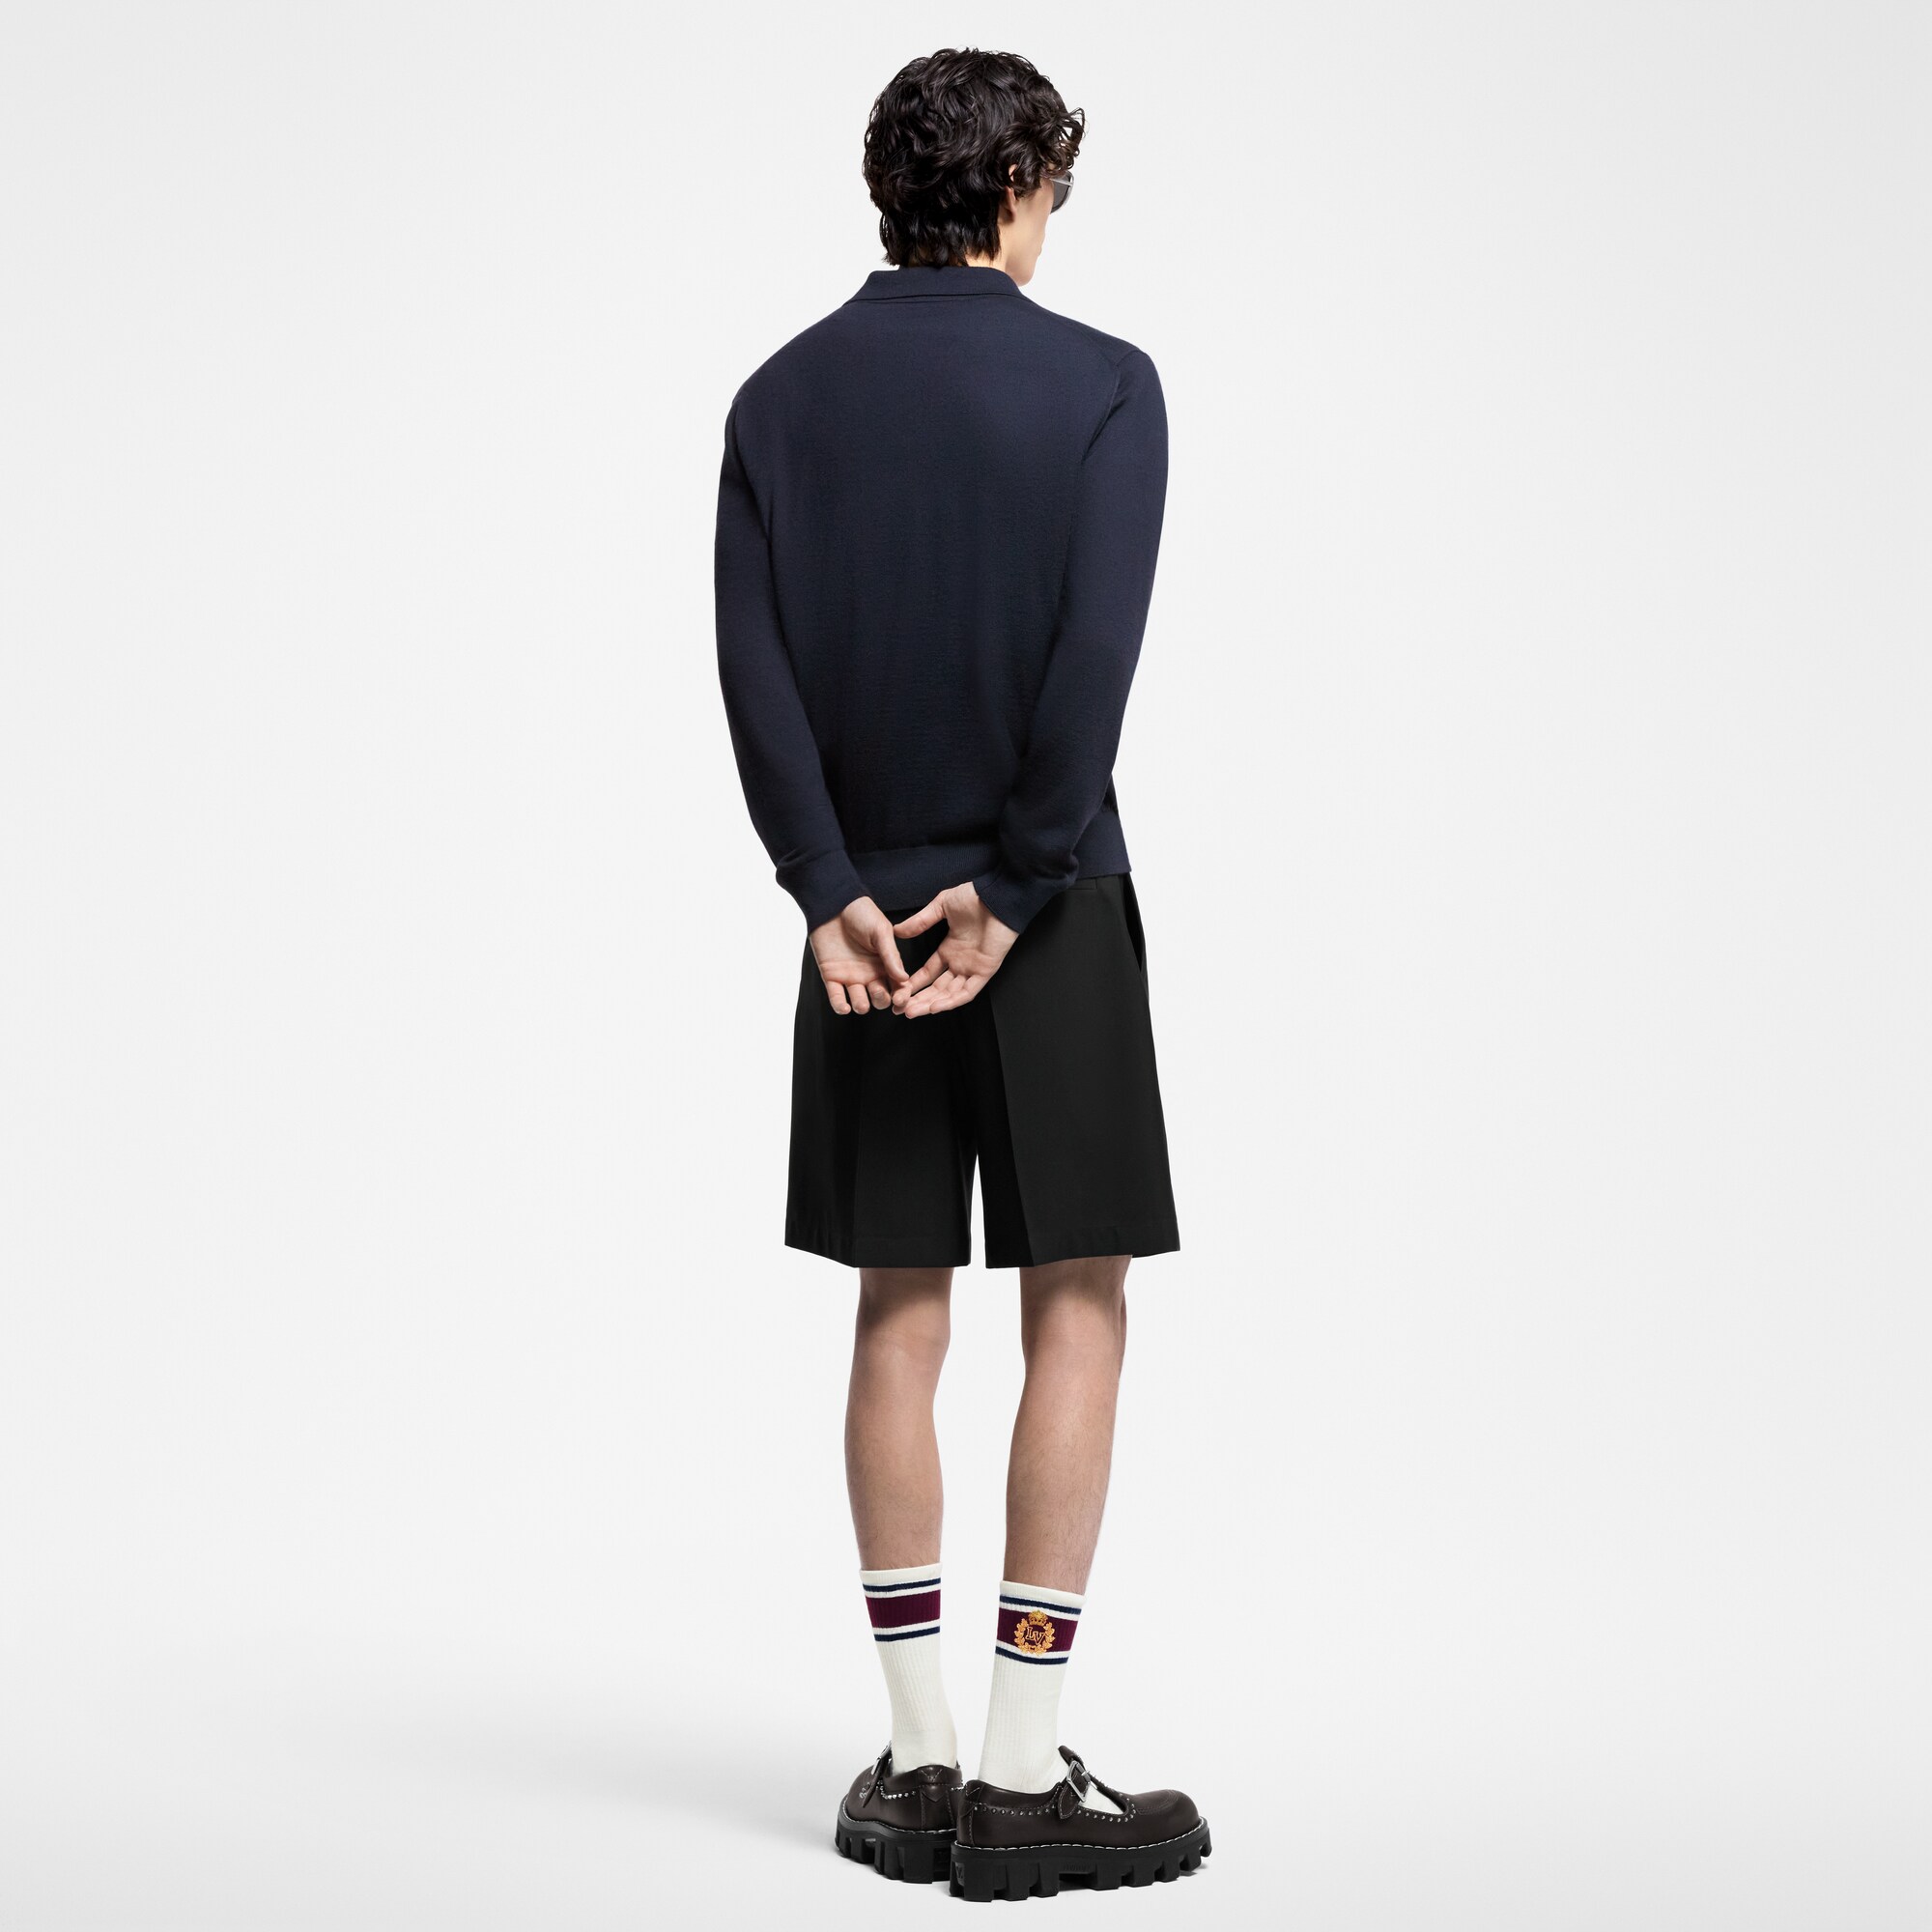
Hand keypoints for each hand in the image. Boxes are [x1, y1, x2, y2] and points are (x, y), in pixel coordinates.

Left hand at [808, 897, 909, 1013]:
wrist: (833, 904)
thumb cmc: (861, 913)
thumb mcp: (881, 932)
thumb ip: (891, 956)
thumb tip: (904, 979)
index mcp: (886, 964)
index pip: (898, 986)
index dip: (901, 996)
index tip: (900, 1000)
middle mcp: (870, 973)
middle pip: (880, 998)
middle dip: (881, 1000)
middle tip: (879, 992)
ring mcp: (851, 976)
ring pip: (860, 1002)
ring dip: (862, 1006)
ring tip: (861, 1002)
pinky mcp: (831, 976)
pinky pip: (836, 997)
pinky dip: (840, 1006)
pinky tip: (845, 1008)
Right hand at [890, 883, 1017, 1016]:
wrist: (998, 896)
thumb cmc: (975, 896)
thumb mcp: (941, 906)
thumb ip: (921, 921)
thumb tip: (898, 931)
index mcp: (949, 949)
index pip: (928, 973)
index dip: (913, 984)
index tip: (898, 992)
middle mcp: (960, 962)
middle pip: (936, 988)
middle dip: (918, 1000)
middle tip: (900, 1009)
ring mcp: (972, 968)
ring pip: (950, 994)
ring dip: (931, 1004)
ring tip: (912, 1012)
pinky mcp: (985, 971)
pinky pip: (968, 992)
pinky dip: (952, 1001)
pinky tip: (935, 1006)